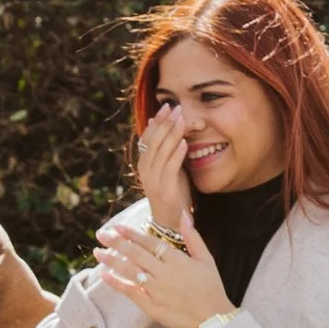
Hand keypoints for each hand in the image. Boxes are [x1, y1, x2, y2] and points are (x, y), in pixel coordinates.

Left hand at [93, 209, 232, 327]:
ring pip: (130, 271)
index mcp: (178, 260)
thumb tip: (184, 213)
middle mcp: (164, 273)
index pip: (150, 242)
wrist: (213, 321)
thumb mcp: (207, 259)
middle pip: (135, 254)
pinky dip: (116, 283)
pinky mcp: (151, 306)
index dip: (132, 234)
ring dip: (111, 260)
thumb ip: (193, 236)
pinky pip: (130, 292)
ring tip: (97, 252)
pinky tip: (104, 275)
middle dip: (116, 242)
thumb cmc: (212, 289)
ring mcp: (156, 290)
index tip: (117, 227)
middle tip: (101, 234)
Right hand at [133, 101, 194, 236]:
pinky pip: (170, 167)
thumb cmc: (172, 191)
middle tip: (176, 108)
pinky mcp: (165, 188)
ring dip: (172, 134)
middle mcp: (145, 170)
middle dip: (165, 123)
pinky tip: (184, 142)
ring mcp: (153, 180)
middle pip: (154, 141)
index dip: (157, 121)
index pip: (147, 136)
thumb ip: (164, 148)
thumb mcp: (166, 167)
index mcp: (144, 163)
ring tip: (181, 119)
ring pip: (161, 151)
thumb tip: (157, 124)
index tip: (166, 106)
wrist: (170, 221)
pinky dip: (177, 153)